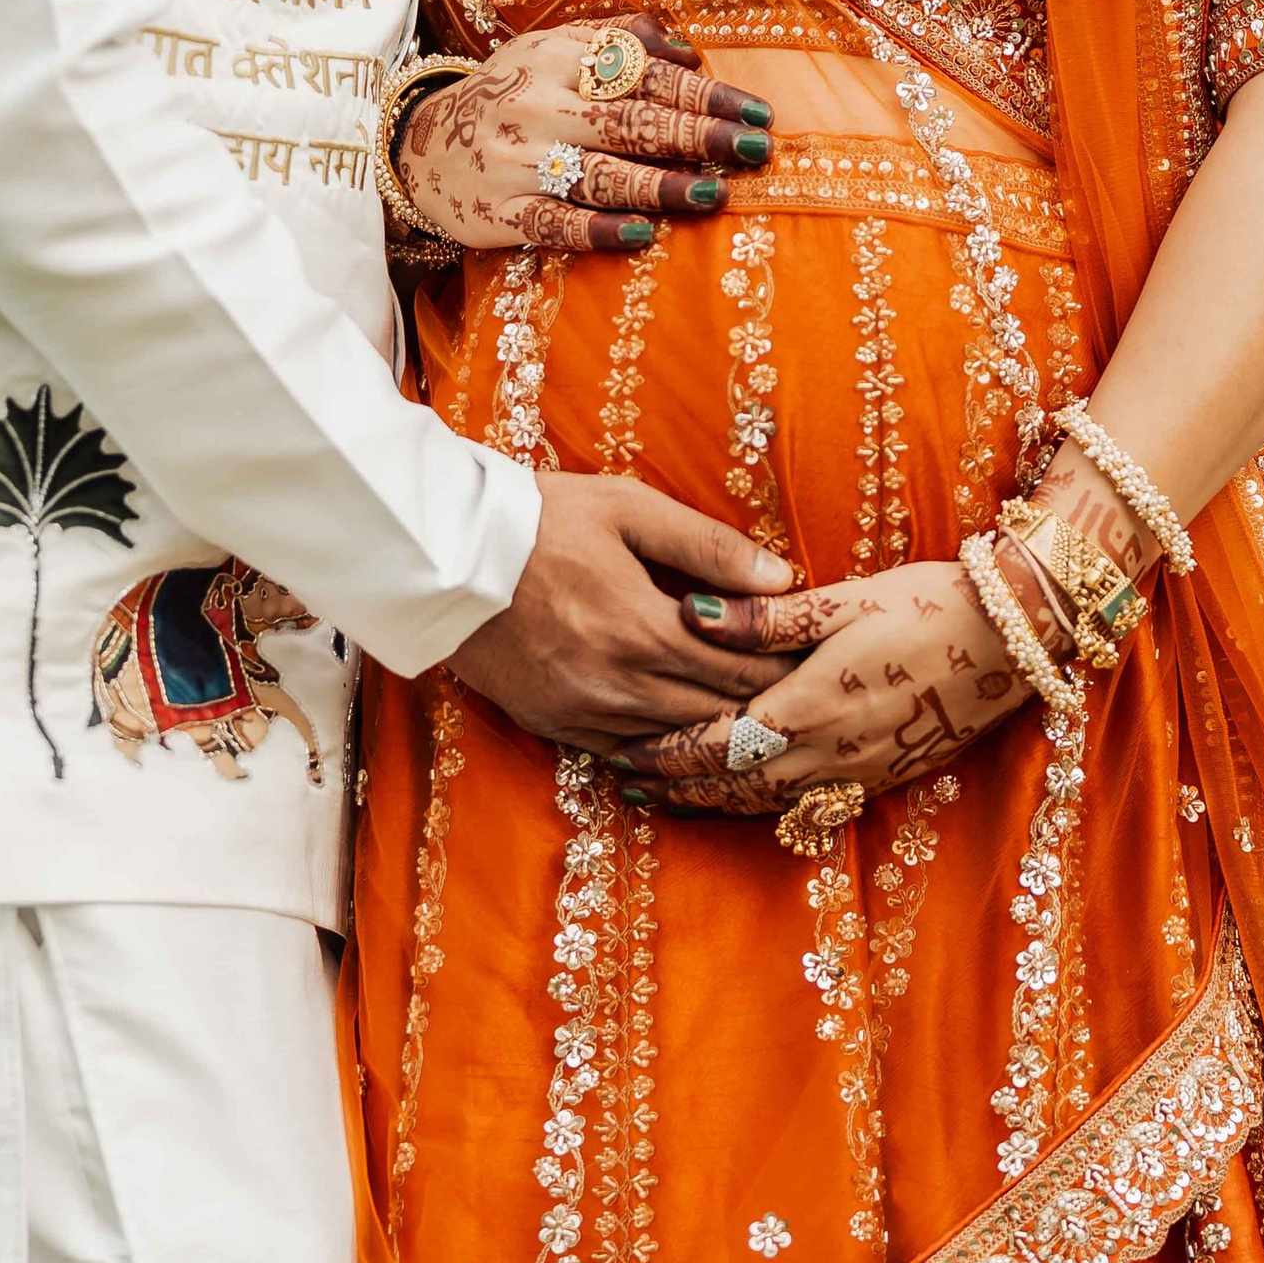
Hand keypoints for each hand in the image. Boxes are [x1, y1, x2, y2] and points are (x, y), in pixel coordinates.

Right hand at [400, 14, 771, 256]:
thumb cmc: (509, 93)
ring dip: (659, 185)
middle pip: (628, 121)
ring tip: (712, 194)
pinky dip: (601, 230)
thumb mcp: (552, 49)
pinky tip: (645, 234)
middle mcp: (537, 107)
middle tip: (753, 149)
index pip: (642, 72)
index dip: (704, 92)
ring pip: (597, 175)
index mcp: (556, 59)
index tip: (756, 111)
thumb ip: (618, 41)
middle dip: (697, 135)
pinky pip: (556, 224)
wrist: (418, 145)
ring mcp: (516, 162)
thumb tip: (689, 52)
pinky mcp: (500, 213)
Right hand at [448, 474, 795, 753]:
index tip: (818, 663)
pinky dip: (663, 750)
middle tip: (805, 698)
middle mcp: (617, 684)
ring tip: (759, 721)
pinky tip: (687, 738)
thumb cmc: (541, 518)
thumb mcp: (629, 508)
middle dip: (765, 706)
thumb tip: (782, 577)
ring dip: (718, 733)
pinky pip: (625, 754)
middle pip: (716, 714)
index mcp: (644, 629)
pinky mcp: (551, 724)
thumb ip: (709, 546)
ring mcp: (581, 712)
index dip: (787, 669)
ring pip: (676, 743)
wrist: (444, 554)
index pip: (742, 669)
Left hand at [616, 559, 1040, 811]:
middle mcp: (828, 752)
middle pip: (732, 782)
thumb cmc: (927, 605)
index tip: (619, 750)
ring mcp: (857, 772)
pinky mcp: (884, 776)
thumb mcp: (842, 599)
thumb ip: (764, 617)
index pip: (716, 741)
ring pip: (766, 802)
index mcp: (809, 705)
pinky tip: (744, 800)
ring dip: (712, 803)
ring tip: (667, 799)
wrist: (1014, 640)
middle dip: (676, 784)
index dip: (665, 751)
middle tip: (624, 780)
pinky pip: (806, 805)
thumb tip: (689, 614)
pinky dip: (761, 807)